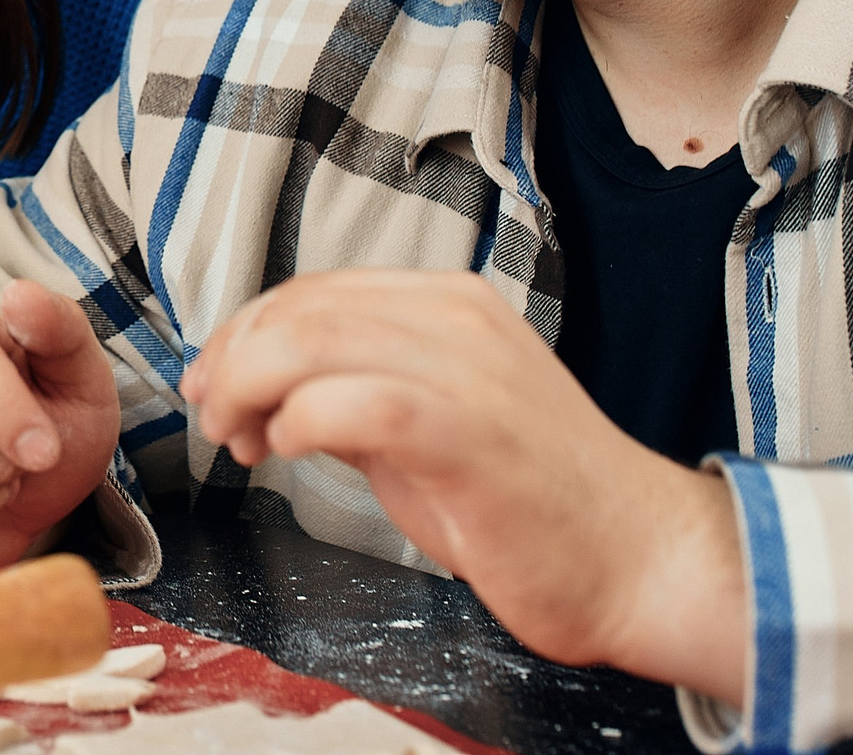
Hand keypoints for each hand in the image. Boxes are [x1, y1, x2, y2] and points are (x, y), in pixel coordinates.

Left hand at [180, 269, 747, 703]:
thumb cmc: (532, 505)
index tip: (212, 381)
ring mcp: (467, 368)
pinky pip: (358, 401)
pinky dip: (300, 421)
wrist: (640, 561)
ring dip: (249, 388)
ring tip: (239, 439)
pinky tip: (287, 451)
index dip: (244, 332)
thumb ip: (356, 393)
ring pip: (313, 339)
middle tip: (212, 416)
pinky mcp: (469, 430)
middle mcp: (456, 318)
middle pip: (301, 307)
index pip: (314, 291)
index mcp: (448, 304)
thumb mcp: (426, 426)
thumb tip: (271, 392)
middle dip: (232, 359)